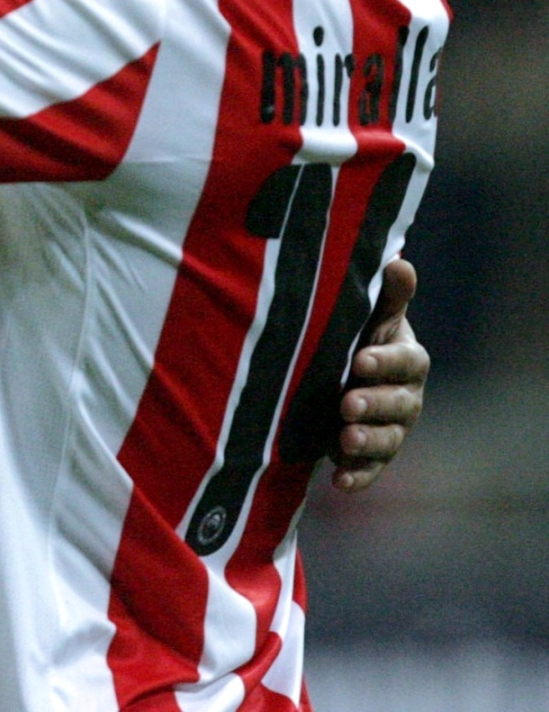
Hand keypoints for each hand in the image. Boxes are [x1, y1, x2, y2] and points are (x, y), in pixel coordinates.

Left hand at [331, 258, 428, 491]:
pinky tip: (340, 483)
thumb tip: (399, 260)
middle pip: (399, 404)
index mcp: (406, 360)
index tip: (360, 359)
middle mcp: (405, 396)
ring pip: (387, 438)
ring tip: (345, 439)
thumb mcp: (367, 315)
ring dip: (367, 441)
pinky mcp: (369, 455)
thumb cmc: (357, 336)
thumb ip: (385, 296)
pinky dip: (357, 477)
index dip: (386, 362)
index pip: (406, 361)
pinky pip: (369, 469)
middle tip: (346, 403)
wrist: (339, 373)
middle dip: (374, 404)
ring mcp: (390, 428)